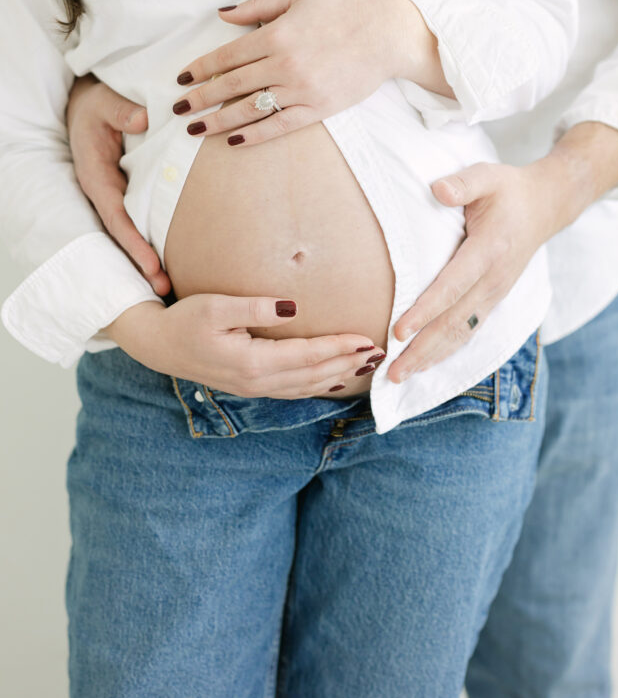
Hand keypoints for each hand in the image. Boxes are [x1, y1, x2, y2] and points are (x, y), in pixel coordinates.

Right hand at [66, 74, 170, 295]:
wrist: (91, 106)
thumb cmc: (99, 104)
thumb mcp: (105, 100)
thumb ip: (121, 109)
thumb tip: (143, 119)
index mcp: (96, 175)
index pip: (115, 215)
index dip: (132, 241)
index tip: (150, 264)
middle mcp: (105, 192)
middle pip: (125, 233)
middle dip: (142, 262)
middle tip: (164, 288)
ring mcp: (118, 196)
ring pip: (133, 231)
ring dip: (149, 258)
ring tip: (170, 287)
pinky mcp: (131, 194)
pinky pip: (142, 219)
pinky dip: (154, 240)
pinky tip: (173, 261)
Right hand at [105, 295, 385, 398]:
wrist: (158, 345)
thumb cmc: (185, 320)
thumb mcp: (215, 306)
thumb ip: (254, 308)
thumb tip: (292, 307)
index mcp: (252, 362)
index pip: (307, 356)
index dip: (339, 348)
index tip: (366, 338)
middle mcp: (257, 382)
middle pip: (314, 375)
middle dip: (348, 364)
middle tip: (379, 353)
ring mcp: (254, 388)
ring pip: (307, 387)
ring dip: (338, 376)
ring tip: (366, 367)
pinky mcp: (251, 387)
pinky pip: (294, 391)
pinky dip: (319, 386)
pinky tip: (334, 380)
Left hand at [171, 0, 437, 145]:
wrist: (384, 35)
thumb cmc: (340, 12)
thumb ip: (256, 7)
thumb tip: (222, 15)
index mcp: (275, 35)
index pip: (226, 57)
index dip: (200, 70)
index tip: (181, 81)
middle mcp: (283, 64)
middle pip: (231, 86)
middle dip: (200, 98)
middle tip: (178, 109)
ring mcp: (300, 89)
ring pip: (250, 109)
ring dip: (219, 121)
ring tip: (196, 129)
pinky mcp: (318, 109)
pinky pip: (280, 126)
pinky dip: (255, 135)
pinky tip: (235, 142)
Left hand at [386, 161, 566, 382]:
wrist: (545, 206)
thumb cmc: (508, 190)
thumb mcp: (488, 175)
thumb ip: (463, 183)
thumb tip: (438, 190)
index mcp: (488, 251)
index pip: (451, 286)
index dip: (424, 311)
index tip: (398, 330)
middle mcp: (493, 280)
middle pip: (453, 322)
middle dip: (421, 349)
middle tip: (392, 372)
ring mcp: (495, 294)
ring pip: (461, 333)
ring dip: (431, 357)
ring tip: (401, 376)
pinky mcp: (493, 300)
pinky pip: (469, 331)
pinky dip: (447, 351)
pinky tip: (425, 364)